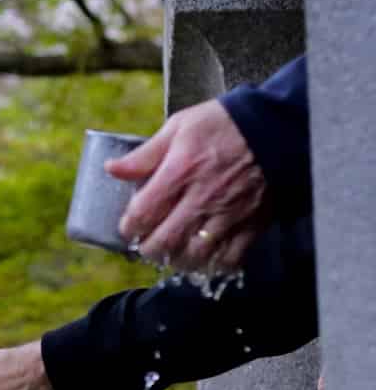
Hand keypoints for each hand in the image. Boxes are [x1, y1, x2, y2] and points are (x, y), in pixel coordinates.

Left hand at [110, 100, 267, 270]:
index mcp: (180, 172)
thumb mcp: (179, 127)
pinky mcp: (252, 223)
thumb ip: (145, 155)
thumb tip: (112, 170)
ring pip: (195, 256)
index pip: (141, 214)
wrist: (278, 125)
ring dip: (179, 260)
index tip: (130, 227)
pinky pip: (230, 258)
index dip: (129, 227)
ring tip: (174, 252)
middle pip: (164, 242)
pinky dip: (214, 265)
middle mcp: (202, 199)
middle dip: (149, 249)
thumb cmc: (225, 124)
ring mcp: (228, 215)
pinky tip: (206, 257)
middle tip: (148, 244)